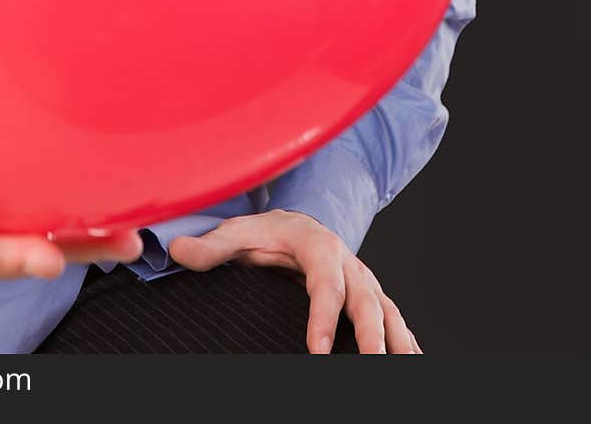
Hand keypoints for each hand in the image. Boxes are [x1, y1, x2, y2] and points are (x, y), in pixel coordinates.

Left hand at [168, 209, 420, 353]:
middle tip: (370, 366)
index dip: (322, 316)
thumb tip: (178, 250)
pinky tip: (412, 361)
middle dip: (371, 335)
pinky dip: (405, 339)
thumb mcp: (238, 232)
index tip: (317, 350)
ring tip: (403, 368)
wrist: (296, 221)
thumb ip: (211, 245)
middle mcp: (348, 262)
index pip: (324, 282)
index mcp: (318, 246)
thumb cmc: (267, 232)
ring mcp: (363, 279)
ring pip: (387, 309)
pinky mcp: (371, 294)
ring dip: (396, 341)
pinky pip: (395, 317)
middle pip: (366, 299)